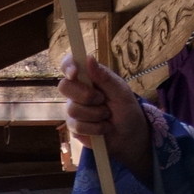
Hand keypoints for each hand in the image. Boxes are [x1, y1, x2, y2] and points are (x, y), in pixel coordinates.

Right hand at [58, 53, 153, 175]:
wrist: (129, 135)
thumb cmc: (126, 109)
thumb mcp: (121, 91)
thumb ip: (104, 76)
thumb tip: (88, 58)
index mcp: (89, 77)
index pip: (69, 64)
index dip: (68, 66)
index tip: (74, 73)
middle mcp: (77, 91)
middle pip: (64, 87)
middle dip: (85, 95)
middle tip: (102, 100)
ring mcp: (73, 109)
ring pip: (72, 109)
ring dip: (95, 114)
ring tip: (107, 116)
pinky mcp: (73, 127)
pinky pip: (77, 126)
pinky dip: (95, 128)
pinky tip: (104, 128)